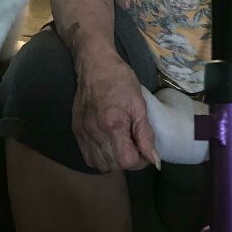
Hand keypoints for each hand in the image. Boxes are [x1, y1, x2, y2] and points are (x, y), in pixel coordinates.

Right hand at [72, 53, 157, 172]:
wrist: (95, 65)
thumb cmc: (121, 80)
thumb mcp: (139, 104)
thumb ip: (146, 135)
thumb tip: (155, 161)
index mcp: (113, 124)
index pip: (127, 161)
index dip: (140, 159)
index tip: (144, 148)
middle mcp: (95, 132)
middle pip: (114, 166)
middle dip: (128, 160)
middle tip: (134, 144)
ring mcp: (83, 133)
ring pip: (100, 165)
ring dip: (114, 161)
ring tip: (121, 144)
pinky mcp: (76, 131)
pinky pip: (88, 157)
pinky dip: (100, 157)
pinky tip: (108, 144)